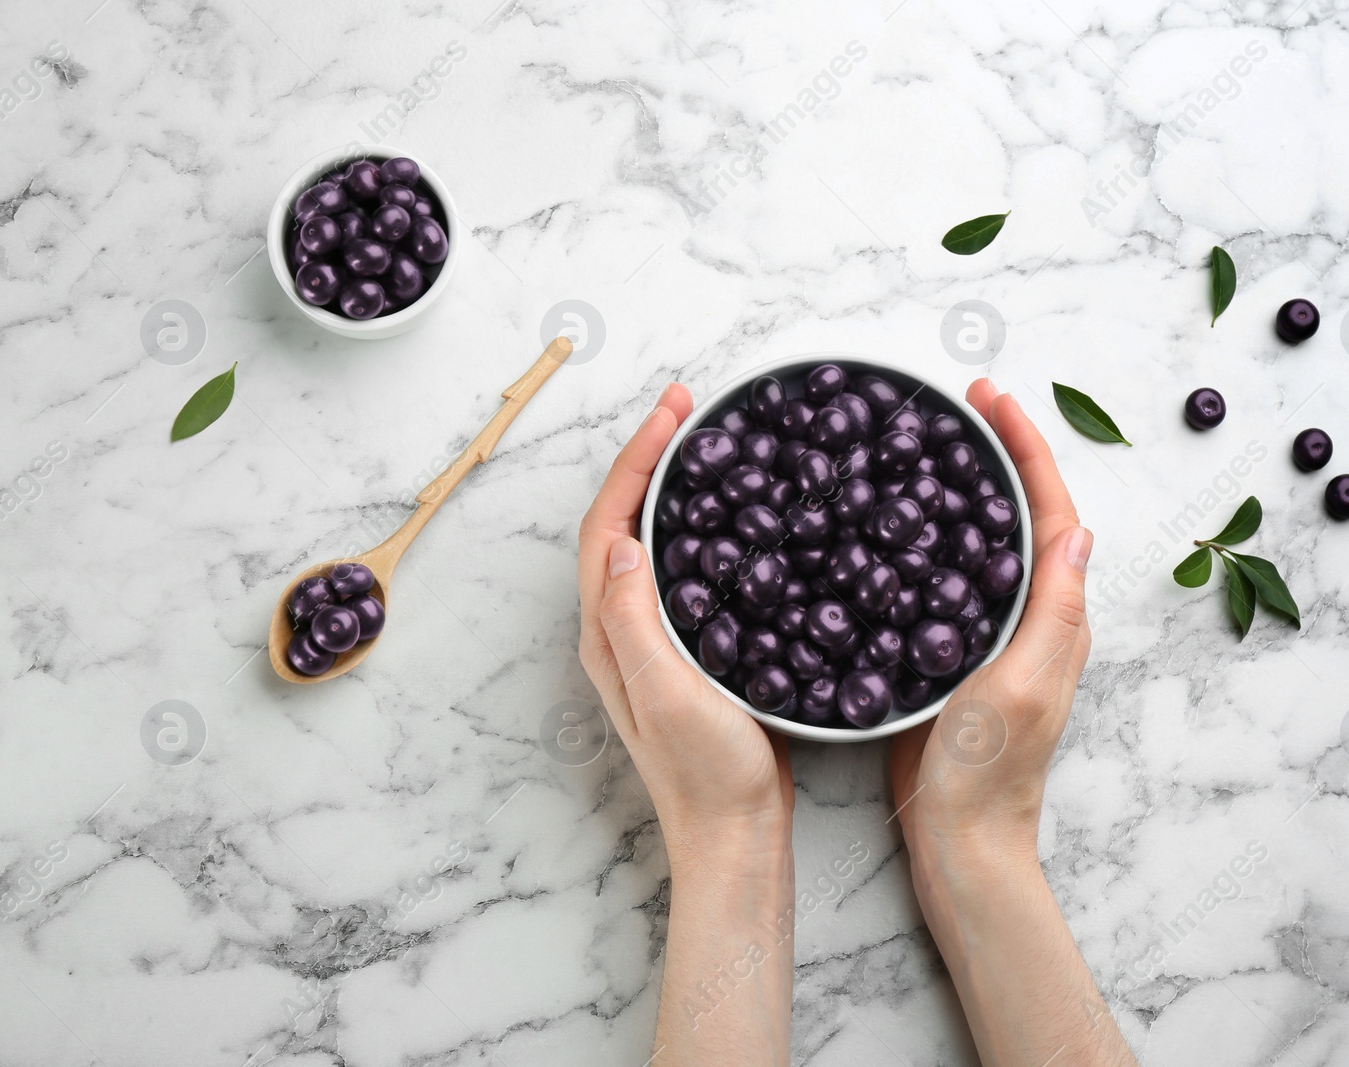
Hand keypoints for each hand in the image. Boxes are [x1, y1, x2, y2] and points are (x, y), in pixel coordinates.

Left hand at [576, 384, 793, 860]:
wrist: (735, 834)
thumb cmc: (703, 772)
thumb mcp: (663, 690)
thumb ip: (635, 618)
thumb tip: (622, 542)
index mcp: (607, 631)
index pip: (609, 525)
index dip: (634, 462)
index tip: (672, 414)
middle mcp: (623, 628)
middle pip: (624, 522)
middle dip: (650, 458)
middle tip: (690, 409)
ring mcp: (656, 640)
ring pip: (656, 542)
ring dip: (674, 487)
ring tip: (710, 445)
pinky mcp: (692, 652)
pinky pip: (690, 571)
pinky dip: (705, 529)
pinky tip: (740, 520)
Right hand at [890, 378, 1092, 865]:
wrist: (958, 845)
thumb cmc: (990, 776)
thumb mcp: (1024, 688)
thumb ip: (1053, 614)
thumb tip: (1077, 528)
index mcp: (1054, 617)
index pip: (1049, 511)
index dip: (1025, 447)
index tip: (990, 397)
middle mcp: (1028, 618)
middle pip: (1019, 514)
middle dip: (996, 451)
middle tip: (955, 403)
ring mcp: (988, 636)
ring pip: (980, 542)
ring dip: (963, 487)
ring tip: (924, 442)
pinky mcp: (948, 656)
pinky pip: (943, 580)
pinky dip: (926, 538)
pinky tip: (889, 526)